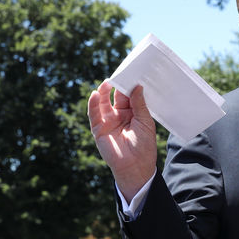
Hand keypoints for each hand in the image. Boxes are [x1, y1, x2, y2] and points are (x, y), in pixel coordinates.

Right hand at [88, 80, 156, 198]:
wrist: (136, 166)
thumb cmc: (144, 145)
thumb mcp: (145, 122)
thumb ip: (139, 104)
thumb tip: (137, 86)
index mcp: (132, 113)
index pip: (128, 95)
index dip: (128, 84)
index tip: (130, 72)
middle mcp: (119, 115)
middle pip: (115, 96)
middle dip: (116, 85)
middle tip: (118, 74)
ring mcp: (108, 121)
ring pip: (103, 102)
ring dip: (103, 92)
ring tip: (106, 83)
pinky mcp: (98, 128)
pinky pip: (94, 113)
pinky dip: (93, 103)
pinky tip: (96, 94)